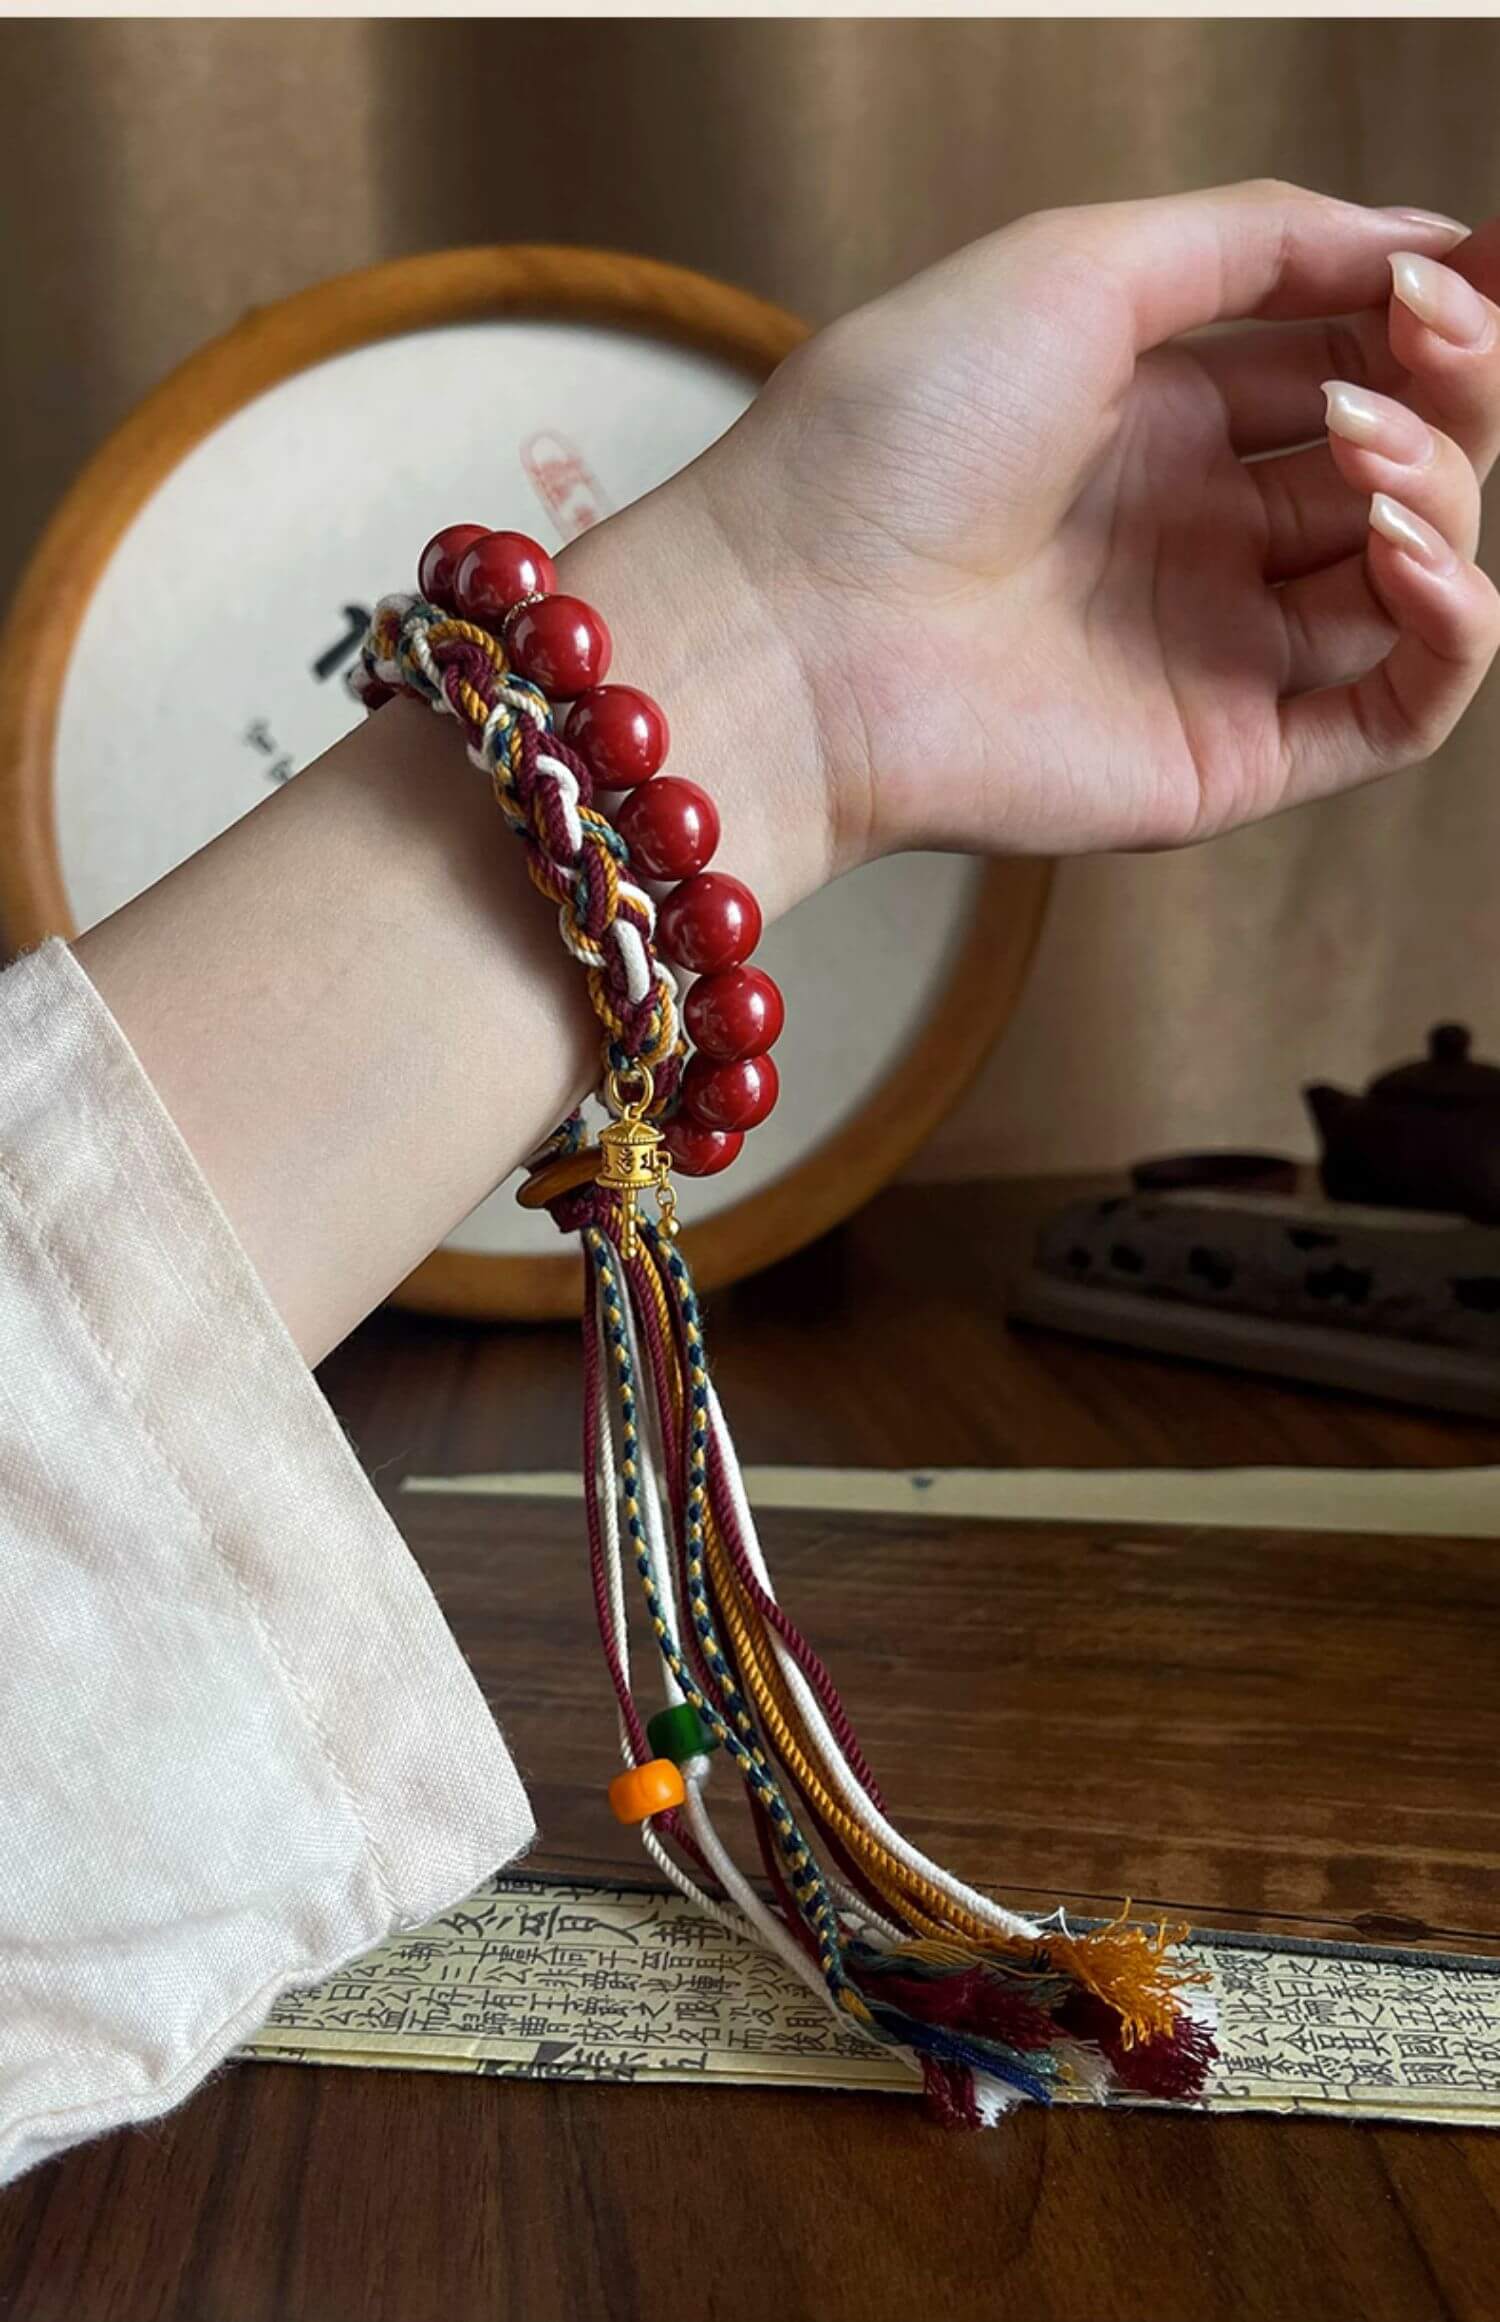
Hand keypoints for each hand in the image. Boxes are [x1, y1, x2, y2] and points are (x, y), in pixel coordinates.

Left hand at [689, 180, 1499, 867]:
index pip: (1348, 364)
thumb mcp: (1075, 267)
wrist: (795, 623)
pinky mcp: (1231, 757)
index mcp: (1156, 421)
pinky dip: (1454, 627)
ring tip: (1365, 445)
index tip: (1470, 270)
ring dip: (1440, 491)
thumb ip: (1257, 240)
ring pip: (1415, 579)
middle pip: (1399, 464)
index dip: (1428, 315)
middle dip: (1450, 389)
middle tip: (1427, 341)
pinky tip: (1408, 548)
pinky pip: (1401, 709)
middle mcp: (1196, 538)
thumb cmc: (891, 439)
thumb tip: (1426, 238)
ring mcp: (1218, 652)